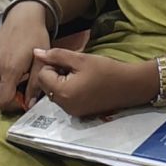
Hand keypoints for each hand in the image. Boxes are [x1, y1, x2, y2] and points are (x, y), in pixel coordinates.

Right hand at [0, 7, 50, 113]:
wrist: (23, 17)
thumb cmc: (35, 37)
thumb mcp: (41, 62)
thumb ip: (35, 86)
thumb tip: (29, 105)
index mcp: (8, 69)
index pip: (1, 101)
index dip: (13, 105)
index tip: (23, 98)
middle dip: (8, 98)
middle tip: (21, 88)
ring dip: (1, 89)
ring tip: (15, 78)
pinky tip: (7, 70)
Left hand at [28, 48, 147, 118]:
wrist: (129, 85)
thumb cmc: (106, 70)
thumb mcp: (80, 58)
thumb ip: (56, 55)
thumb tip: (35, 53)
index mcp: (63, 93)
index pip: (42, 76)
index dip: (52, 64)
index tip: (69, 61)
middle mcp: (64, 106)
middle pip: (46, 86)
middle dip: (55, 74)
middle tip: (74, 67)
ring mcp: (71, 112)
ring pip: (54, 93)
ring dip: (61, 81)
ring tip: (80, 74)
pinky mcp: (78, 113)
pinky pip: (64, 99)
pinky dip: (68, 90)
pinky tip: (84, 83)